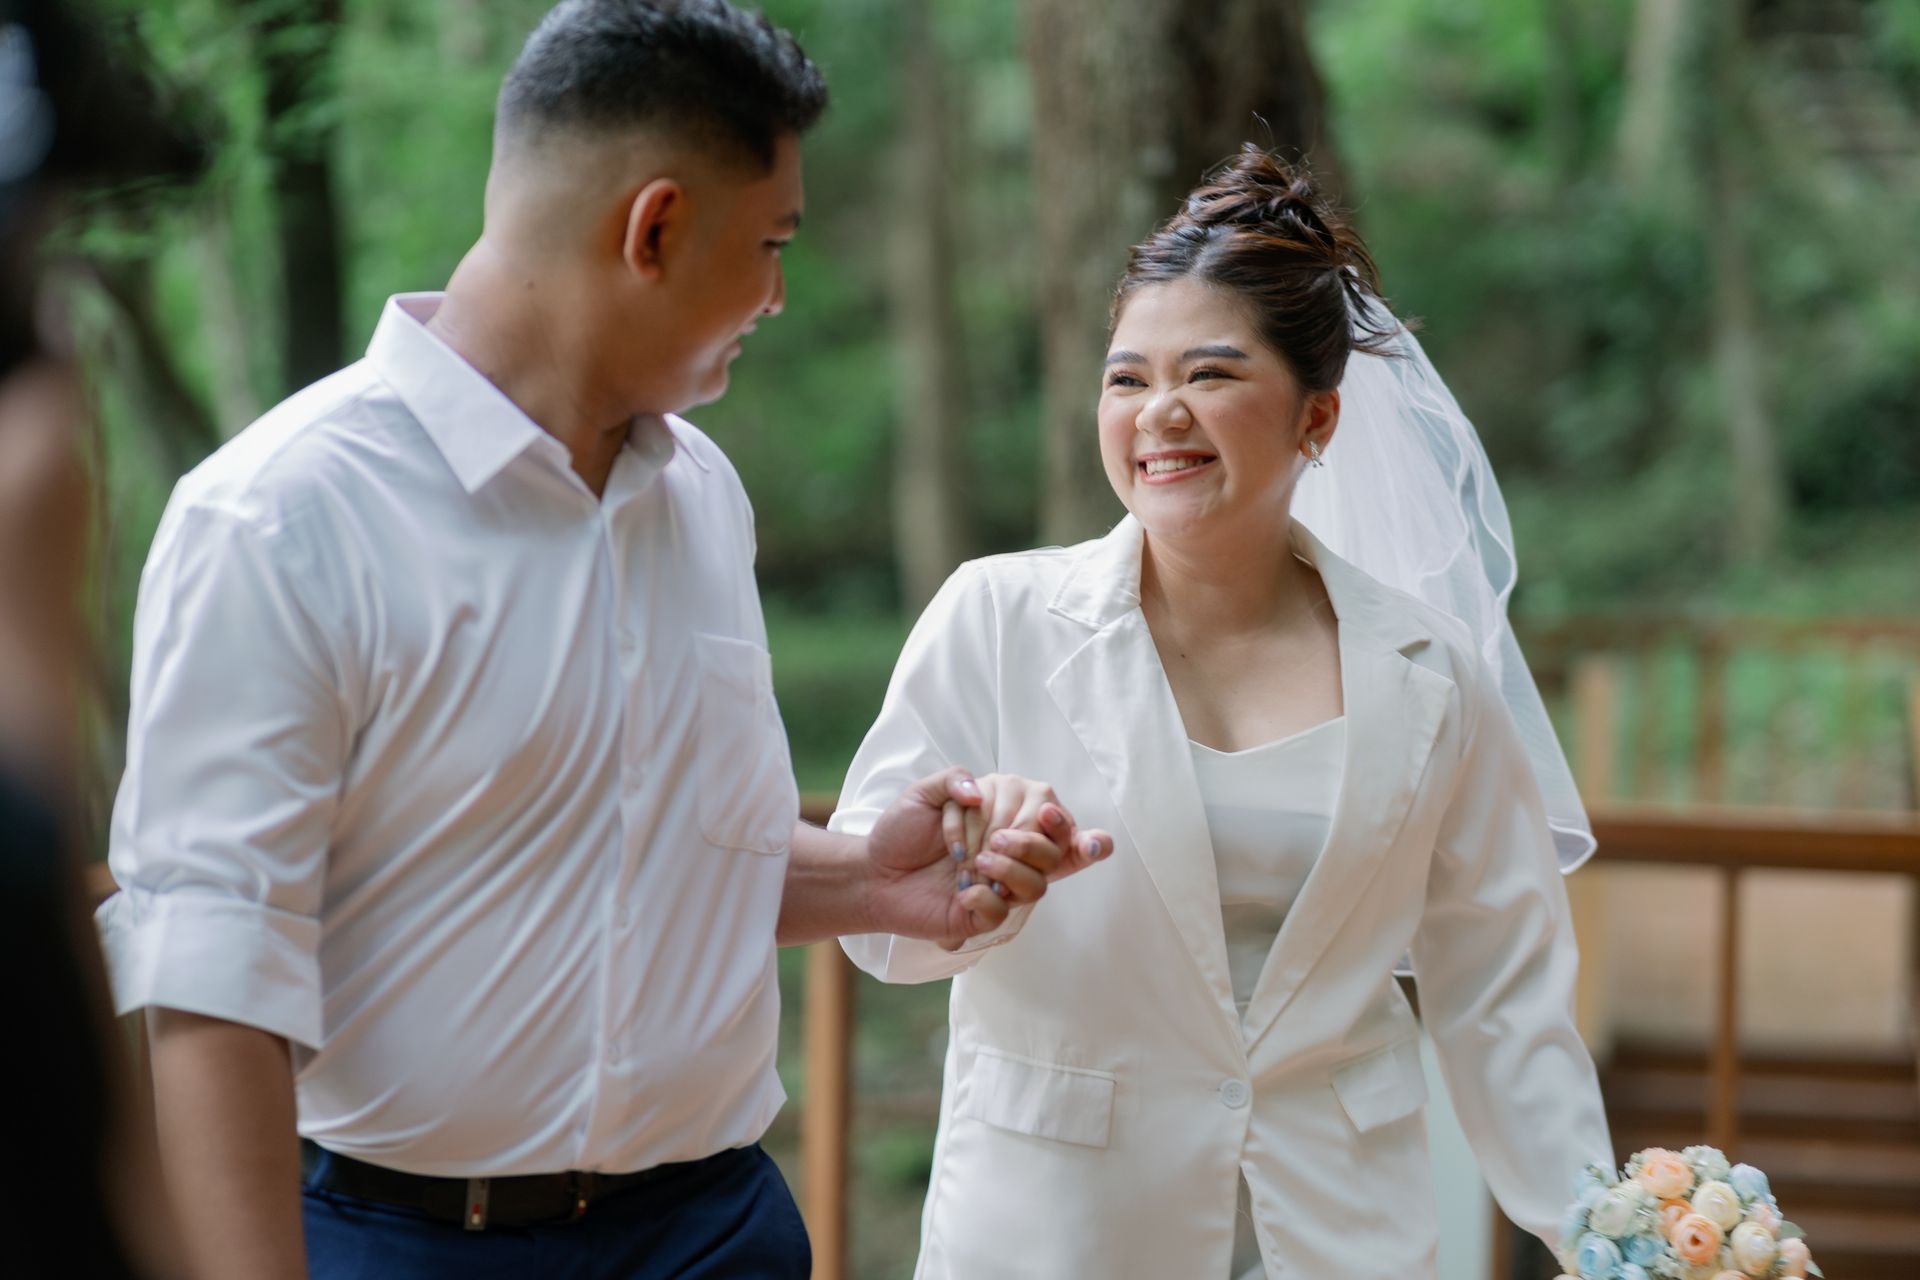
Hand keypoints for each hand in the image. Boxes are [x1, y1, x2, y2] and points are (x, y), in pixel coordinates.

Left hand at [865, 767, 1109, 945]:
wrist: (873, 873)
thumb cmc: (901, 833)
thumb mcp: (923, 794)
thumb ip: (954, 779)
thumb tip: (979, 794)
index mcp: (1005, 822)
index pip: (1053, 822)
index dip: (1062, 822)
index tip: (1048, 813)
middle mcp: (1010, 855)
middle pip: (1053, 853)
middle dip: (1026, 841)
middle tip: (993, 837)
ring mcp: (999, 887)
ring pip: (1037, 885)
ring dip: (1010, 870)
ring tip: (974, 862)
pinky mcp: (983, 916)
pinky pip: (1004, 912)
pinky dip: (986, 898)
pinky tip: (962, 893)